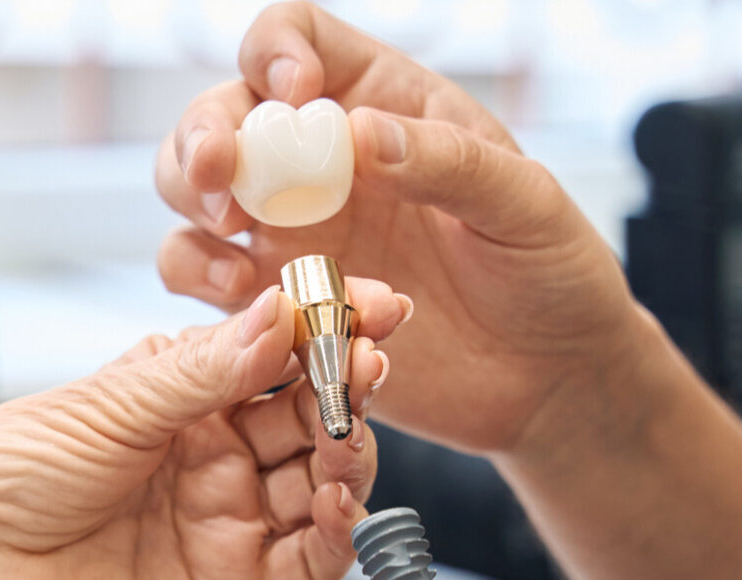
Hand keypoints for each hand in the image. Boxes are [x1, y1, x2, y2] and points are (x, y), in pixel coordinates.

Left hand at [0, 283, 405, 579]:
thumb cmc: (8, 471)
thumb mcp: (111, 403)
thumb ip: (206, 368)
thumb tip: (283, 313)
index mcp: (186, 392)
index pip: (281, 352)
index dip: (333, 328)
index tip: (381, 304)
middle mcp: (215, 453)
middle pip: (313, 418)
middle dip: (348, 390)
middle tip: (370, 367)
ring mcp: (225, 519)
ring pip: (322, 487)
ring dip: (350, 458)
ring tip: (349, 437)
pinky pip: (306, 563)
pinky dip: (336, 536)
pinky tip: (339, 504)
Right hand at [156, 2, 653, 455]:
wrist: (549, 377)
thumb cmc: (550, 271)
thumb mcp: (524, 203)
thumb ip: (445, 161)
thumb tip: (358, 132)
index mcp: (379, 103)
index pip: (293, 41)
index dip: (275, 53)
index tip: (296, 94)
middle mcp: (317, 162)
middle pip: (217, 115)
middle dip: (201, 138)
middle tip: (220, 177)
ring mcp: (290, 233)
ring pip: (191, 195)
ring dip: (191, 207)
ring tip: (233, 239)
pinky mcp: (276, 303)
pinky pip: (204, 283)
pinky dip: (205, 286)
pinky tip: (252, 301)